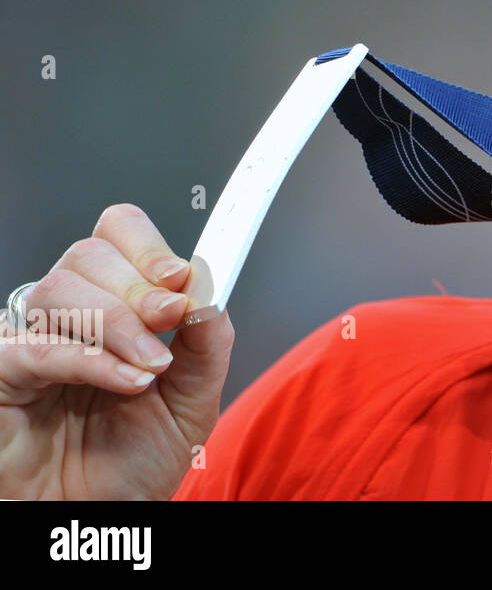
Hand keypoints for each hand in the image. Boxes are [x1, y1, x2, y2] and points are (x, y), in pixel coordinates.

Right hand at [0, 204, 234, 499]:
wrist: (108, 514)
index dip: (148, 245)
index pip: (117, 234)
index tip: (183, 275)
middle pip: (88, 254)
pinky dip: (88, 360)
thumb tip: (211, 294)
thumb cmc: (139, 458)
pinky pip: (33, 348)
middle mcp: (70, 314)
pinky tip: (127, 381)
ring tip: (151, 368)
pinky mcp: (1, 376)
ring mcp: (30, 341)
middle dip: (139, 284)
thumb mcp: (195, 398)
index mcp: (117, 303)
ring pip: (58, 289)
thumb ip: (209, 344)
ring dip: (118, 323)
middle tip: (171, 319)